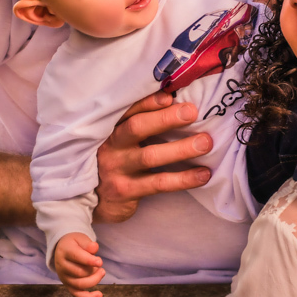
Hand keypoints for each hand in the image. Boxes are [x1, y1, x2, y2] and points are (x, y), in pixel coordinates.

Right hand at [54, 232, 105, 296]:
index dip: (89, 261)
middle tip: (100, 263)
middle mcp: (62, 266)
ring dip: (94, 280)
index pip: (76, 257)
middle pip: (79, 272)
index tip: (100, 262)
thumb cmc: (74, 243)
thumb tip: (94, 248)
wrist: (62, 249)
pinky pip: (77, 295)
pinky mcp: (68, 285)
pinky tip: (99, 295)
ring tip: (102, 271)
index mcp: (65, 251)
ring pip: (80, 284)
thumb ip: (87, 244)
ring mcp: (64, 277)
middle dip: (94, 270)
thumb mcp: (80, 238)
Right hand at [93, 92, 212, 223]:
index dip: (149, 102)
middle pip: (136, 128)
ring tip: (205, 143)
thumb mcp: (119, 141)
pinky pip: (158, 183)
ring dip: (180, 148)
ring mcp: (116, 169)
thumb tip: (174, 103)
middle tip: (192, 112)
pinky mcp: (125, 191)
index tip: (170, 96)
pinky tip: (203, 174)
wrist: (91, 200)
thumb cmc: (115, 162)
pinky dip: (183, 179)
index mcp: (111, 128)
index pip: (129, 110)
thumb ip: (139, 124)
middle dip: (165, 119)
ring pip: (150, 156)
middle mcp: (110, 146)